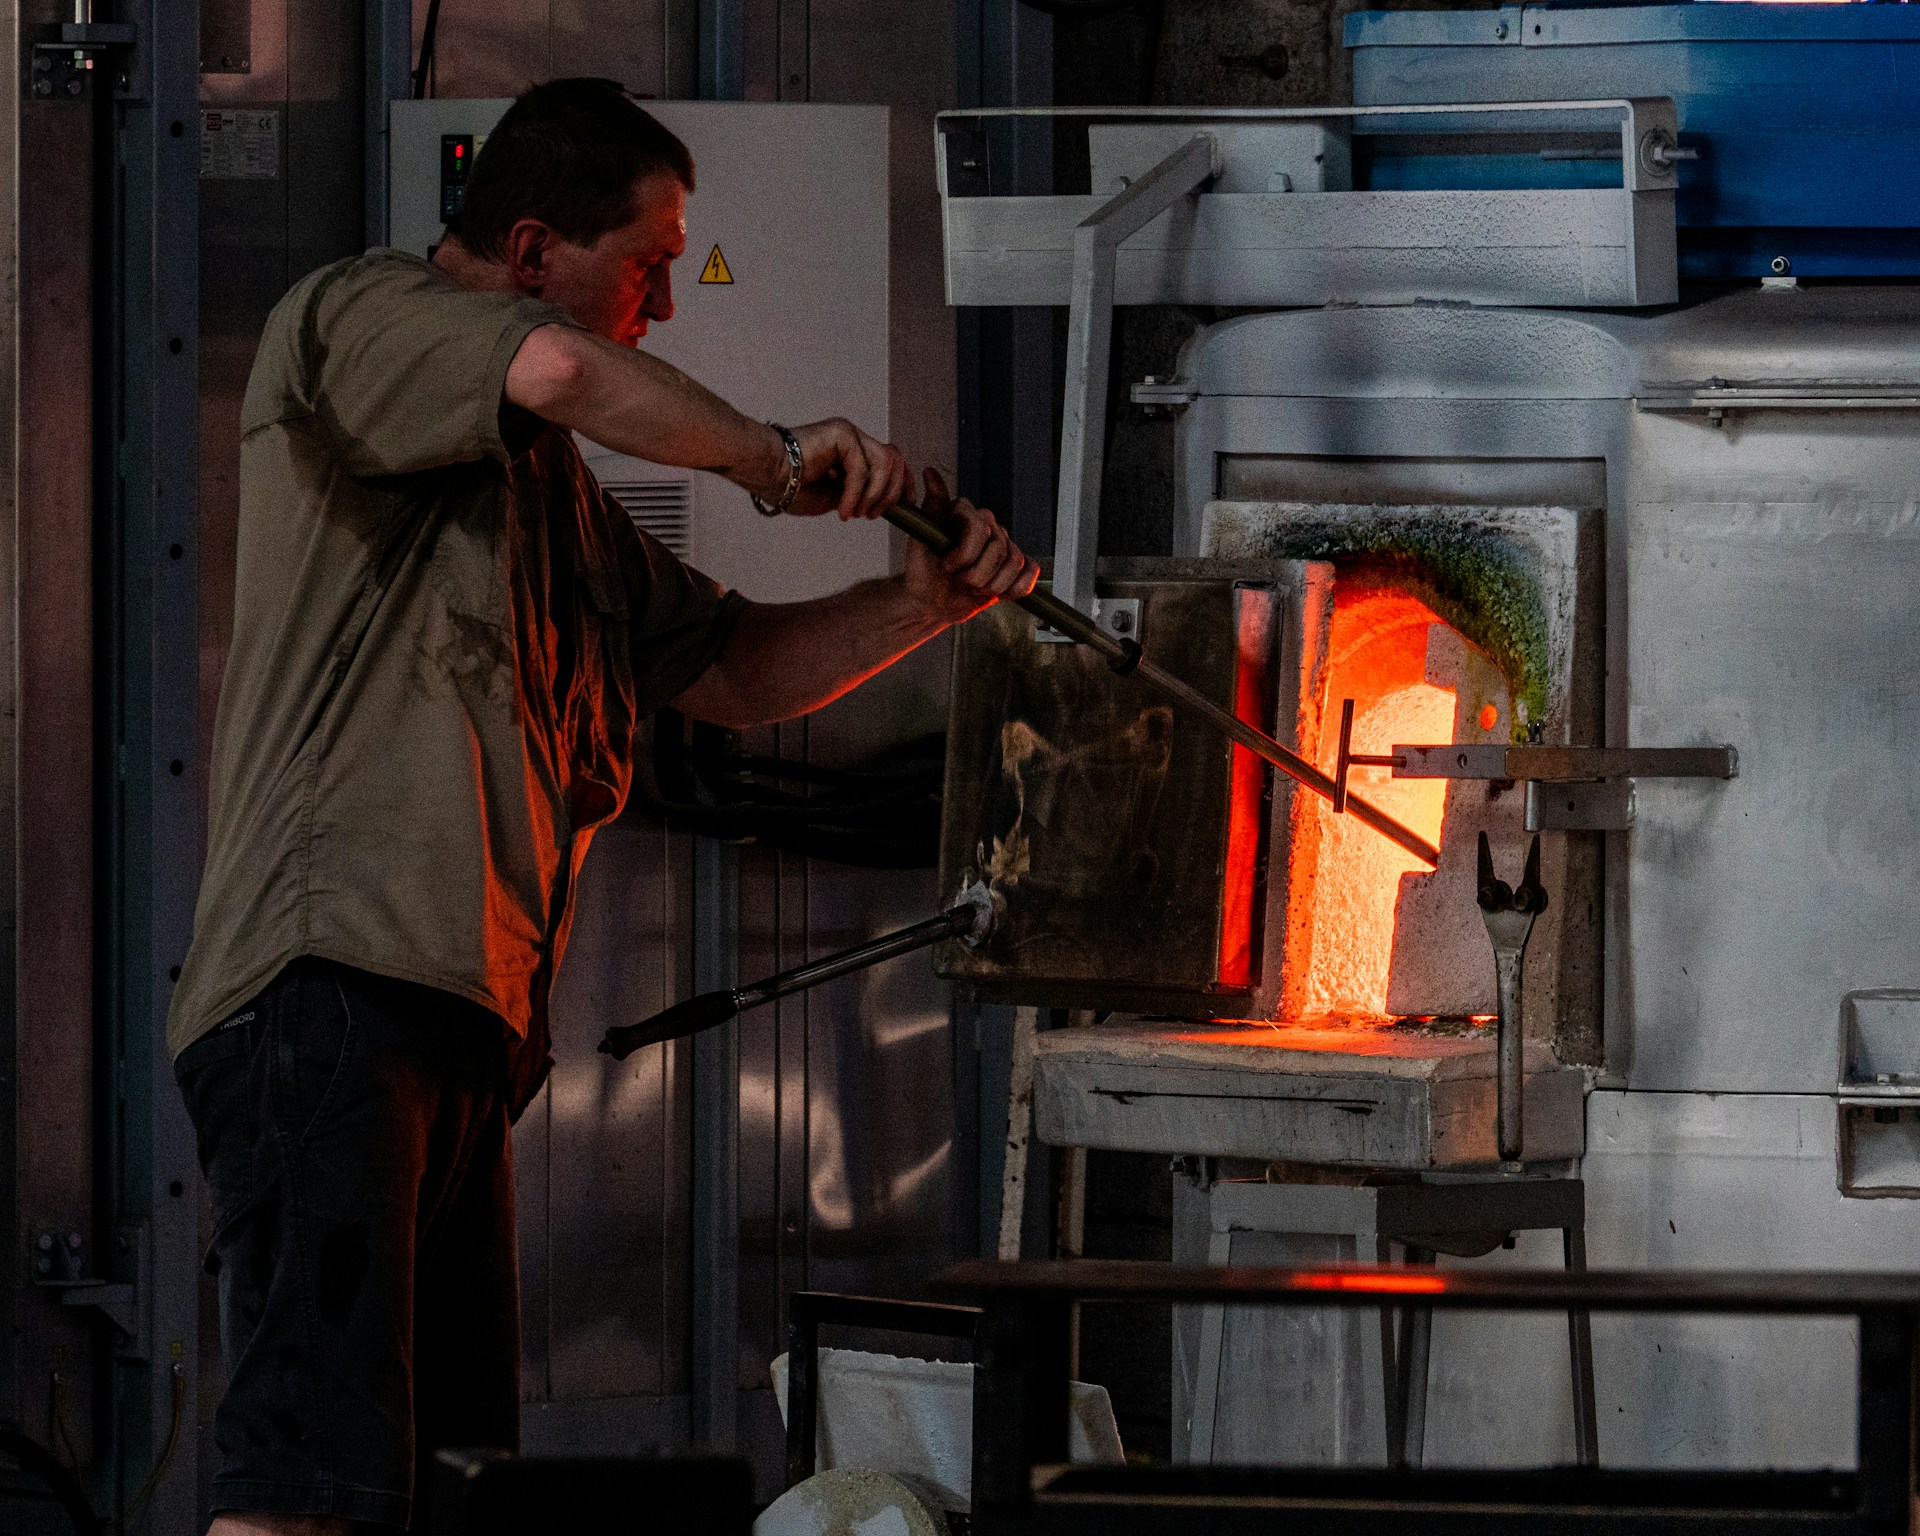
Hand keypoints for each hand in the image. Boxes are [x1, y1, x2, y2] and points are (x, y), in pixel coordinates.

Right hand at [771, 418, 911, 519]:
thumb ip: (857, 496)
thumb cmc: (789, 487)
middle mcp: (855, 438)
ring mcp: (849, 433)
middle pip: (896, 460)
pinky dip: (855, 494)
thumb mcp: (834, 498)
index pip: (894, 461)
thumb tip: (880, 506)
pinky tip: (842, 510)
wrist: (765, 473)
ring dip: (875, 494)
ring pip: (886, 463)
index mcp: (855, 451)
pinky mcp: (842, 433)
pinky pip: (862, 468)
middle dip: (893, 493)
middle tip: (872, 515)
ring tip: (857, 513)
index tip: (905, 507)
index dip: (904, 484)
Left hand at [903, 469, 1038, 625]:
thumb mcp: (920, 539)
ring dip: (992, 585)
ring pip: (1015, 562)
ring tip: (973, 588)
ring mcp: (1003, 545)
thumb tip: (930, 472)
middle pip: (1000, 548)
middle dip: (977, 574)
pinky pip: (1030, 571)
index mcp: (965, 513)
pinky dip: (1016, 588)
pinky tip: (998, 593)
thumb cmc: (922, 571)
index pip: (980, 528)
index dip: (966, 554)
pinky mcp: (1014, 566)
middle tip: (959, 580)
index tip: (948, 566)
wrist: (931, 602)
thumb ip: (932, 506)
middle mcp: (987, 524)